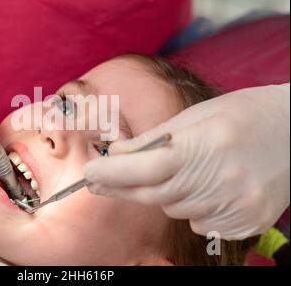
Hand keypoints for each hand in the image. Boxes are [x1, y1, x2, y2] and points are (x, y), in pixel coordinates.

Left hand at [83, 84, 289, 239]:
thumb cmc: (244, 113)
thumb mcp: (197, 115)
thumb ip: (156, 139)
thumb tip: (117, 155)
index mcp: (207, 145)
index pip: (147, 168)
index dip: (113, 174)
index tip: (89, 175)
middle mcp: (223, 180)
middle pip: (154, 195)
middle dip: (123, 188)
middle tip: (100, 181)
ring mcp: (237, 205)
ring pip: (174, 209)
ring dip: (163, 193)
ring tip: (176, 170)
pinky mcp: (247, 221)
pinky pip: (199, 222)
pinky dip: (190, 206)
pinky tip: (202, 186)